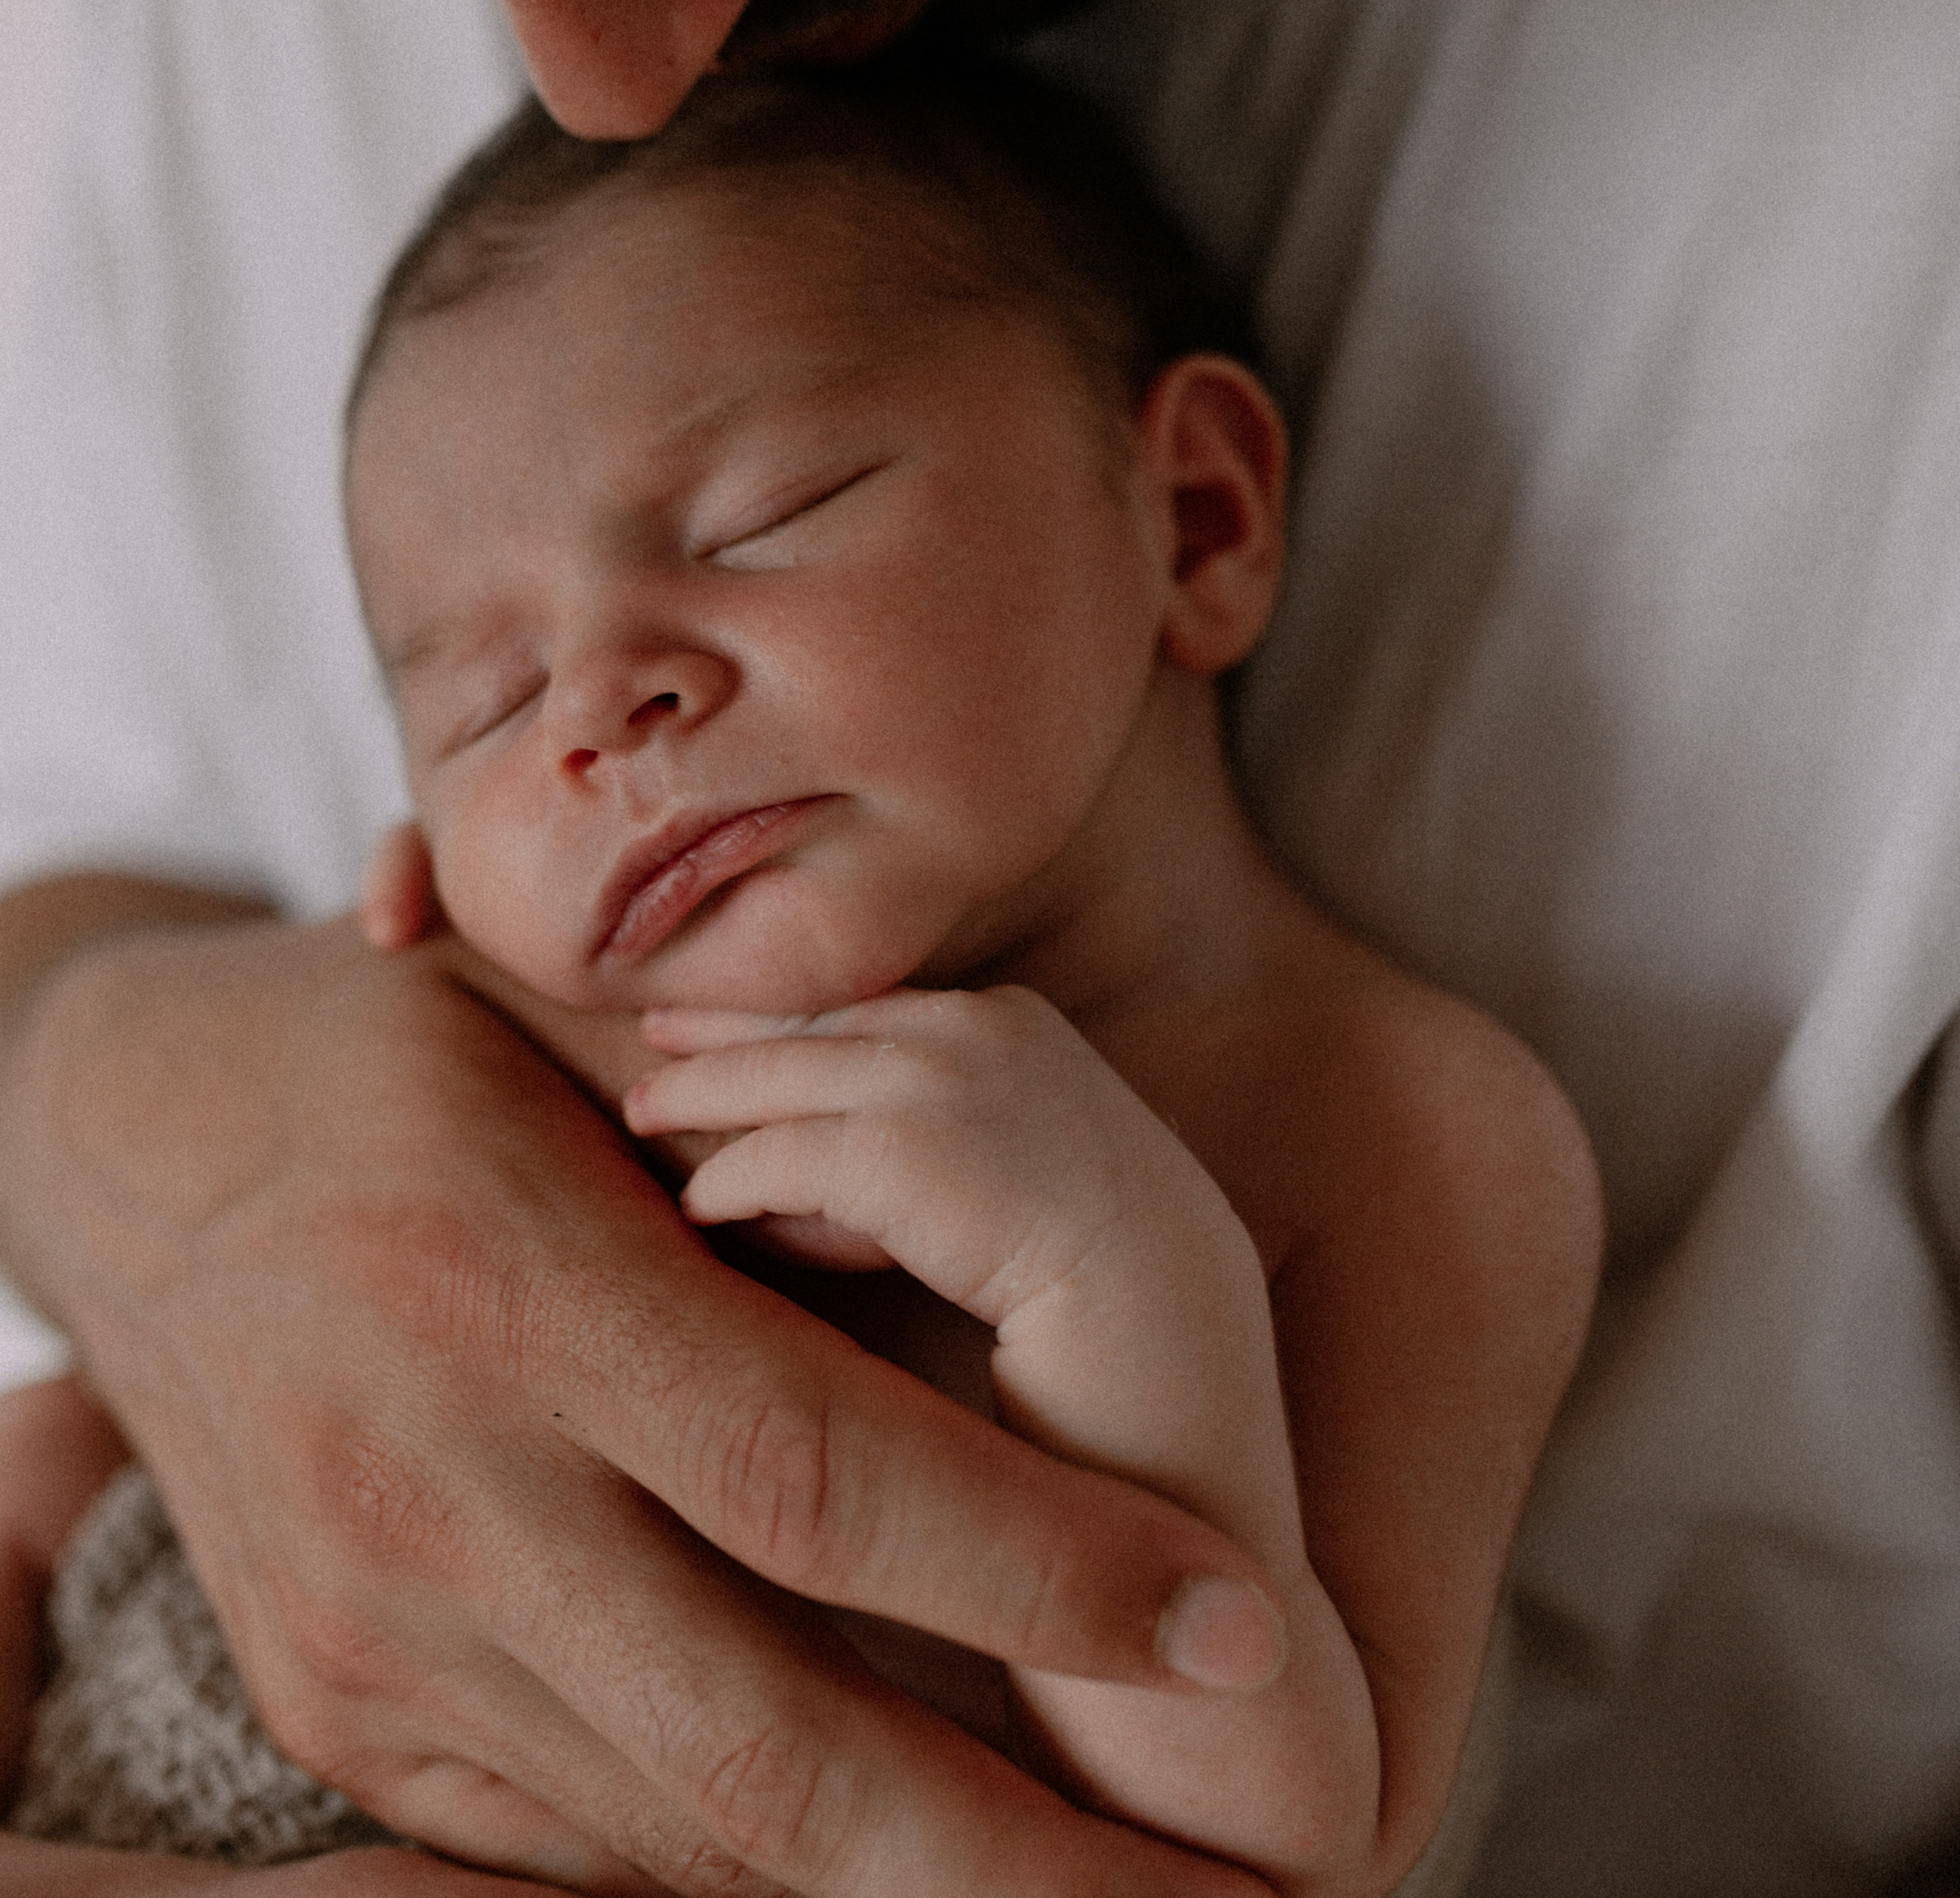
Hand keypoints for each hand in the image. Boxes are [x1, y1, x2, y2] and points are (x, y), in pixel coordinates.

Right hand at [0, 904, 1286, 1897]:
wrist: (132, 1147)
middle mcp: (437, 1488)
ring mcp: (375, 1629)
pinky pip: (570, 1833)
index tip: (1238, 1616)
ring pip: (681, 1816)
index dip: (1043, 1561)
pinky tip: (884, 1853)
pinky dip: (740, 1850)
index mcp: (519, 1286)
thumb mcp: (568, 1030)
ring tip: (1086, 1888)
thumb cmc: (402, 1056)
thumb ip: (766, 1119)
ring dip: (898, 1880)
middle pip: (766, 1730)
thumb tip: (1007, 1188)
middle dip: (1010, 1847)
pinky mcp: (337, 1709)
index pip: (821, 1470)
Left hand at [626, 986, 1290, 1523]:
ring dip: (707, 1101)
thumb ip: (929, 1143)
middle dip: (724, 1036)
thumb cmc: (1102, 1305)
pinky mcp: (910, 1148)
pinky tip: (697, 1210)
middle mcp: (984, 1025)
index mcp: (1017, 1022)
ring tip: (643, 1117)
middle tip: (650, 1046)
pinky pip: (783, 1157)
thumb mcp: (1017, 1189)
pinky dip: (733, 1184)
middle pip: (814, 1021)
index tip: (710, 1026)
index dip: (780, 1019)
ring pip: (782, 1075)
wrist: (1177, 1360)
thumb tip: (788, 1156)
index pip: (867, 1005)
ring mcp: (949, 1076)